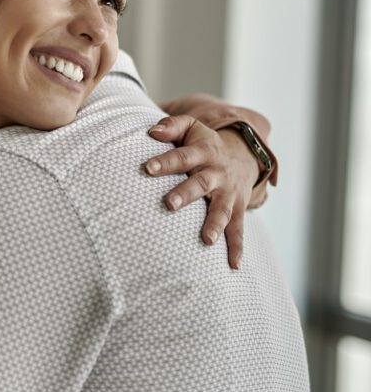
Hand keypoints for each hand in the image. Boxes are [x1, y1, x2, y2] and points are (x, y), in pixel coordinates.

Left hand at [145, 115, 259, 268]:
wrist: (243, 154)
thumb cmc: (203, 143)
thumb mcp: (191, 128)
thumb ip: (171, 126)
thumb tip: (151, 131)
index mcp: (203, 153)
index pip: (181, 156)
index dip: (165, 162)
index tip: (147, 168)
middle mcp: (217, 174)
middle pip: (200, 184)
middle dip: (186, 194)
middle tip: (169, 204)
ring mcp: (228, 194)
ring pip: (222, 210)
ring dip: (215, 225)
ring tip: (206, 240)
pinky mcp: (237, 209)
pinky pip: (238, 230)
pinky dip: (237, 247)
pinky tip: (233, 265)